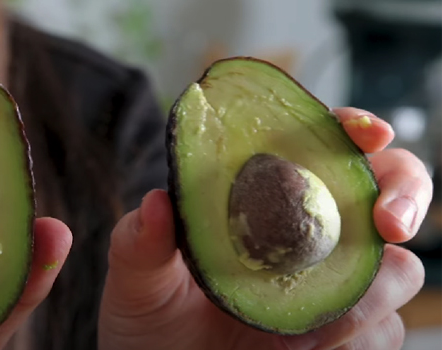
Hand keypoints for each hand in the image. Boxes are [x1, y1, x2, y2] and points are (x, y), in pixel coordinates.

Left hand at [98, 107, 432, 349]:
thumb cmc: (149, 318)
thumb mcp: (136, 279)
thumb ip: (142, 241)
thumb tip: (157, 202)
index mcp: (263, 197)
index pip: (319, 146)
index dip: (351, 130)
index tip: (364, 133)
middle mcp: (309, 234)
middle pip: (387, 191)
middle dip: (404, 196)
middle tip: (388, 223)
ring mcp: (332, 285)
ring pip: (397, 272)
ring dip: (369, 291)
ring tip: (311, 321)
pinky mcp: (344, 335)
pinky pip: (381, 333)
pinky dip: (355, 340)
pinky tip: (309, 347)